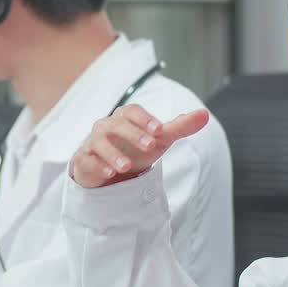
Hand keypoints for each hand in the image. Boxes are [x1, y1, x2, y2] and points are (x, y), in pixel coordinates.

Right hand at [71, 106, 210, 188]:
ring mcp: (93, 143)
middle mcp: (106, 126)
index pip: (132, 112)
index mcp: (124, 117)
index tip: (160, 129)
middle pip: (116, 125)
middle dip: (133, 135)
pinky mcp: (84, 160)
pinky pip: (87, 160)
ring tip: (126, 167)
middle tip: (150, 146)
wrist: (112, 169)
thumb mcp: (159, 139)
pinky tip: (108, 174)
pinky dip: (97, 166)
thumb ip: (180, 126)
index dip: (145, 119)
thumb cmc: (136, 149)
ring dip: (113, 154)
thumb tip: (204, 114)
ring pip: (99, 143)